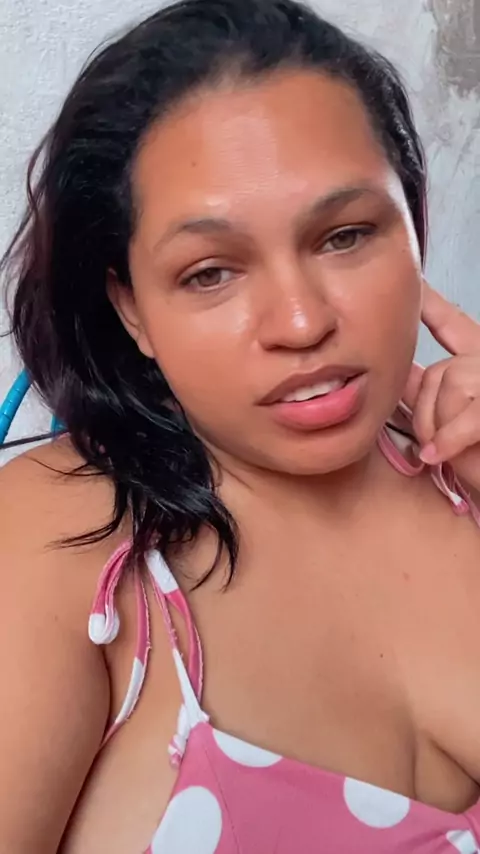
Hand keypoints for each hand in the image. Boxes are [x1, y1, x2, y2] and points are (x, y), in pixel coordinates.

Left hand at [403, 283, 479, 491]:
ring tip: (451, 451)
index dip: (432, 303)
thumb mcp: (451, 414)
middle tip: (438, 443)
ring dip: (437, 432)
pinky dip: (448, 442)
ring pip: (443, 393)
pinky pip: (461, 421)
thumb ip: (427, 388)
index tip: (416, 284)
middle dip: (424, 415)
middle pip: (434, 374)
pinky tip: (439, 455)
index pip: (452, 323)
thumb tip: (397, 373)